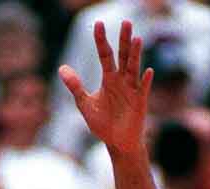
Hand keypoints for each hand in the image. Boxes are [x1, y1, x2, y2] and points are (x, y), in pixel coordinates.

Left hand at [59, 20, 151, 155]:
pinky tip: (148, 72)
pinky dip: (145, 81)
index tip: (98, 24)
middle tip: (126, 22)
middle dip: (124, 40)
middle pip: (123, 56)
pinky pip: (143, 90)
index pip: (105, 55)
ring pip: (134, 68)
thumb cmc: (103, 124)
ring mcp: (132, 90)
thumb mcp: (86, 104)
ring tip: (137, 39)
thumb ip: (76, 86)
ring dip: (136, 54)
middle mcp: (122, 80)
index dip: (101, 40)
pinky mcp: (140, 103)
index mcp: (109, 79)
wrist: (117, 144)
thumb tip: (62, 68)